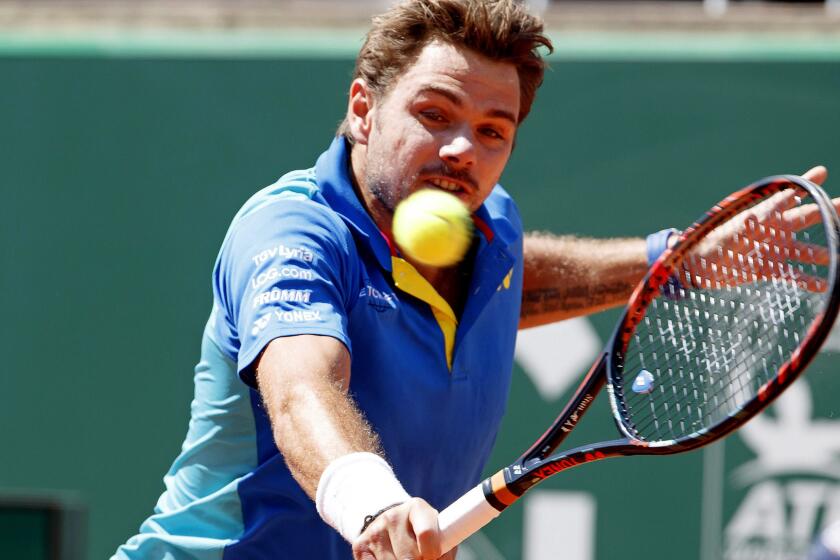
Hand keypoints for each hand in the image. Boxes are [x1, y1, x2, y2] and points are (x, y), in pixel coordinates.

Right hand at [352, 498, 456, 559]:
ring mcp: (375, 530)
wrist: (390, 523)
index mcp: (417, 508)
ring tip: (404, 556)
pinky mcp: (360, 545)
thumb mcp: (437, 532)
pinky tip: (390, 558)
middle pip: (409, 558)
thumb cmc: (421, 533)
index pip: (427, 534)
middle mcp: (393, 516)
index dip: (433, 555)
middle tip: (419, 559)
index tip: (433, 558)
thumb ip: (444, 546)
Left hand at [685, 166, 834, 291]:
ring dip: (823, 253)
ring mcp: (773, 249)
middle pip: (806, 218)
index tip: (821, 172)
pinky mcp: (767, 269)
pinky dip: (808, 279)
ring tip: (838, 258)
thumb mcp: (729, 233)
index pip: (789, 195)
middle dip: (829, 213)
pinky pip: (793, 274)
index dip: (806, 184)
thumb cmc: (709, 244)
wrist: (696, 266)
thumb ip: (746, 226)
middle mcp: (773, 230)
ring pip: (805, 250)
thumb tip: (757, 217)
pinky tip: (825, 284)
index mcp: (763, 215)